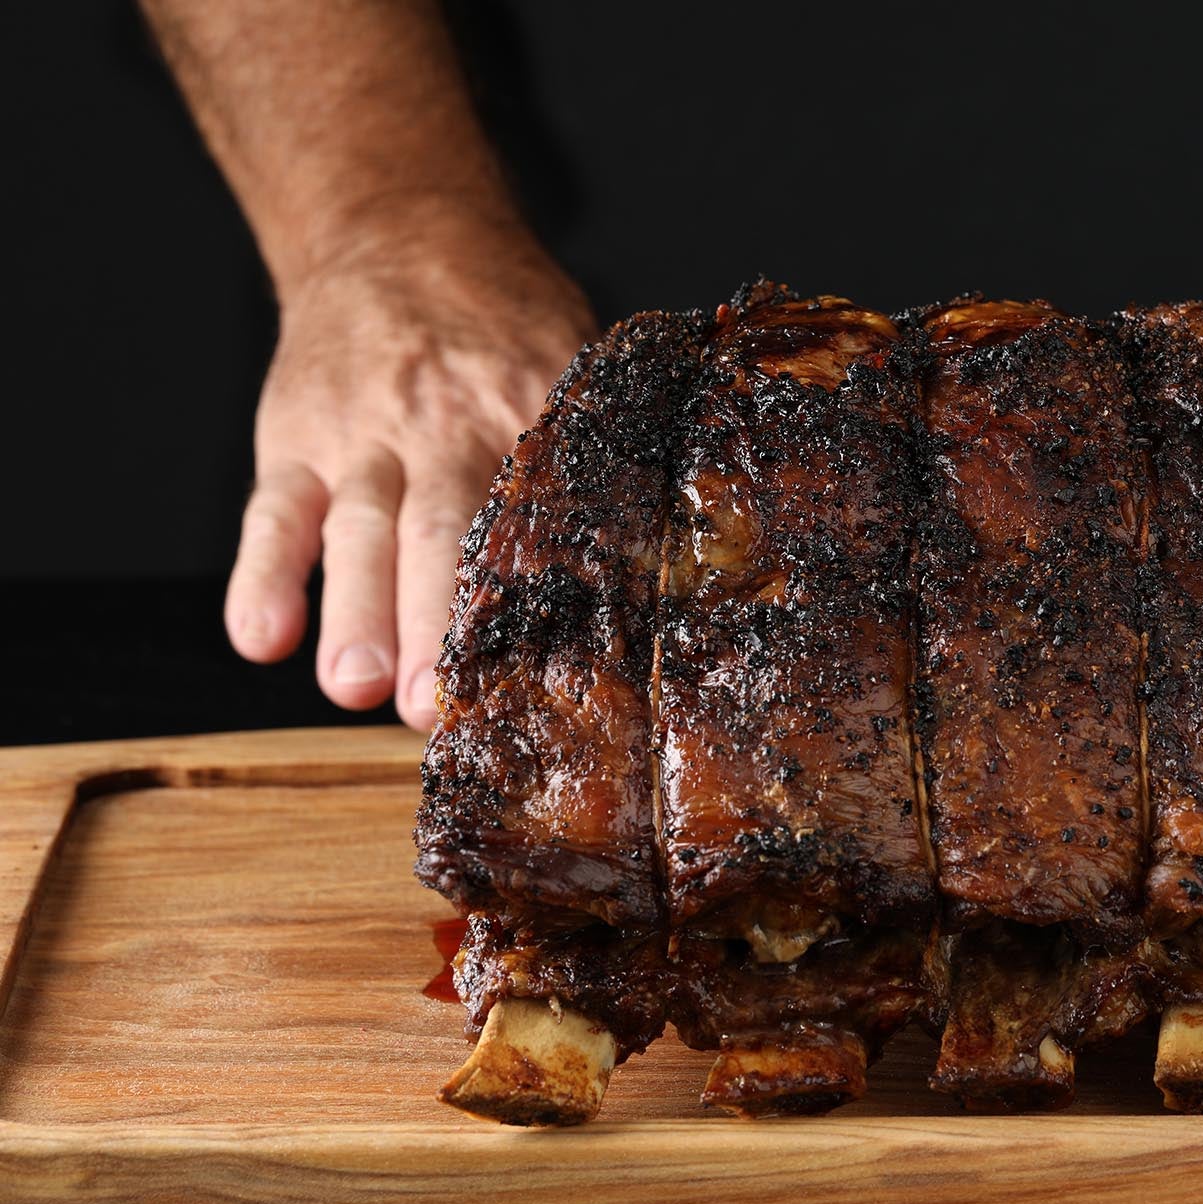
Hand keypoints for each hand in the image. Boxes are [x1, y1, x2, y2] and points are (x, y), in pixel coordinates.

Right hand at [224, 219, 594, 729]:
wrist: (399, 234)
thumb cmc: (503, 327)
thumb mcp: (574, 362)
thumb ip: (608, 452)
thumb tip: (675, 558)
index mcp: (532, 415)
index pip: (540, 515)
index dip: (543, 592)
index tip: (553, 671)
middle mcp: (447, 426)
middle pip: (441, 528)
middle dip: (436, 619)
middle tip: (434, 703)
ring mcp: (366, 435)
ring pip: (360, 528)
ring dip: (356, 610)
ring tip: (354, 687)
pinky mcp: (297, 438)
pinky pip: (275, 510)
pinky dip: (262, 575)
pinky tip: (259, 637)